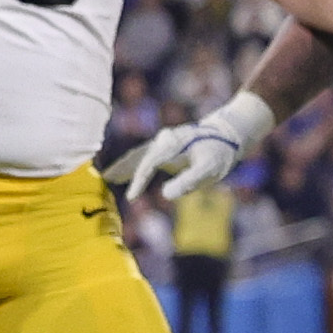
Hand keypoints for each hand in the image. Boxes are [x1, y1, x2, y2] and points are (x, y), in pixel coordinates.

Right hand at [116, 94, 274, 203]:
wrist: (228, 134)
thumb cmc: (219, 154)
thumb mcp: (209, 169)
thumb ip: (189, 181)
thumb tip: (165, 195)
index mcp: (172, 145)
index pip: (149, 164)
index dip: (139, 182)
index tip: (132, 198)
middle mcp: (164, 140)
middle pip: (138, 156)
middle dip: (122, 169)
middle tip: (104, 180)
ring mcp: (164, 141)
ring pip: (139, 154)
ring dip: (124, 165)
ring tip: (109, 176)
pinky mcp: (167, 145)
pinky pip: (145, 154)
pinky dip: (133, 163)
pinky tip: (124, 172)